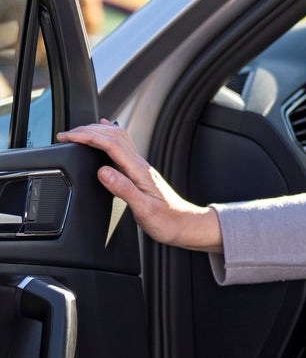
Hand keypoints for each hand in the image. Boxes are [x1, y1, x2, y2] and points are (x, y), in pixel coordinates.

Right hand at [56, 118, 223, 252]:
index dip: (88, 137)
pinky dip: (110, 136)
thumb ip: (123, 189)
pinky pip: (123, 147)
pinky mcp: (140, 173)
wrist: (186, 226)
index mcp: (139, 171)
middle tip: (66, 135)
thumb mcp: (144, 210)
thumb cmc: (168, 221)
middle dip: (87, 131)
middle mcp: (141, 165)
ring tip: (78, 131)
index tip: (69, 137)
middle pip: (113, 136)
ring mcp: (141, 167)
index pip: (110, 145)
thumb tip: (103, 171)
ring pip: (118, 138)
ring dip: (97, 131)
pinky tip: (106, 134)